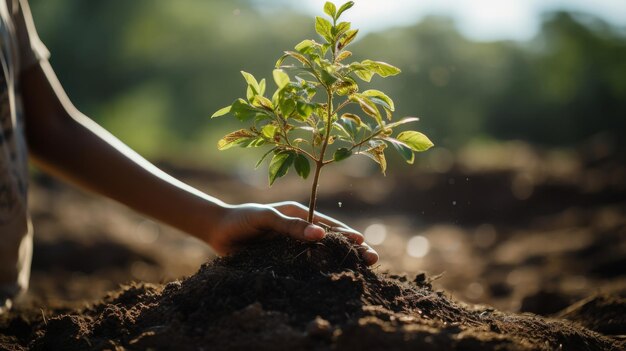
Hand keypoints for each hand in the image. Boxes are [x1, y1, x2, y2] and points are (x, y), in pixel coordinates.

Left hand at [206, 201, 377, 264]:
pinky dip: (321, 271)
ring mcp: (294, 246)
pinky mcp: (285, 260)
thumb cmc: (242, 219)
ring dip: (341, 261)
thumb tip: (320, 234)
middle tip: (372, 259)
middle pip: (331, 240)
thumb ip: (289, 226)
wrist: (218, 231)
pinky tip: (333, 280)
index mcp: (298, 214)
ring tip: (362, 271)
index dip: (346, 234)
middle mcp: (300, 229)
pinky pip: (306, 266)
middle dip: (352, 249)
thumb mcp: (265, 218)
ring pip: (322, 254)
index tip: (363, 243)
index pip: (328, 225)